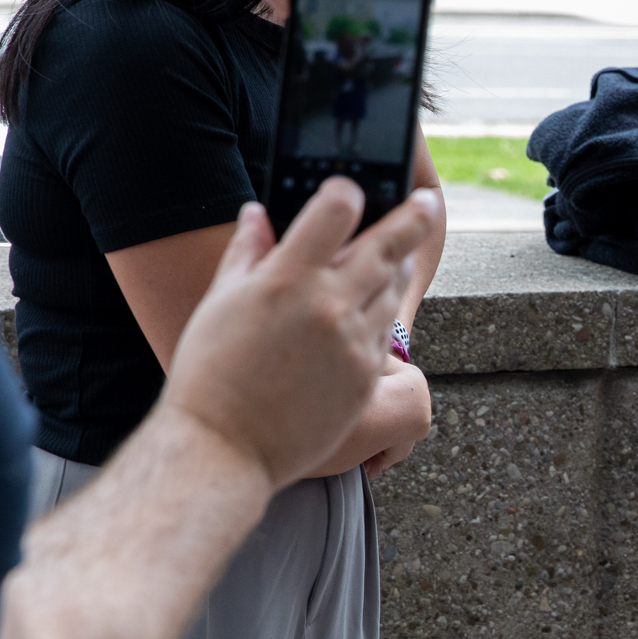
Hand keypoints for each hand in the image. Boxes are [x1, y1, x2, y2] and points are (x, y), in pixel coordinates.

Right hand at [159, 180, 439, 490]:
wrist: (224, 449)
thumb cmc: (210, 375)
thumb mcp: (219, 303)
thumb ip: (246, 252)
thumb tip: (257, 212)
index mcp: (286, 278)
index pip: (337, 209)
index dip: (348, 192)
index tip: (353, 188)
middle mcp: (327, 305)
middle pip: (387, 244)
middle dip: (413, 217)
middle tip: (427, 202)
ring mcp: (352, 343)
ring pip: (392, 289)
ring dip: (396, 267)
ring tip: (395, 257)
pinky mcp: (366, 378)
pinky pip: (386, 332)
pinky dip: (382, 313)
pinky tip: (370, 309)